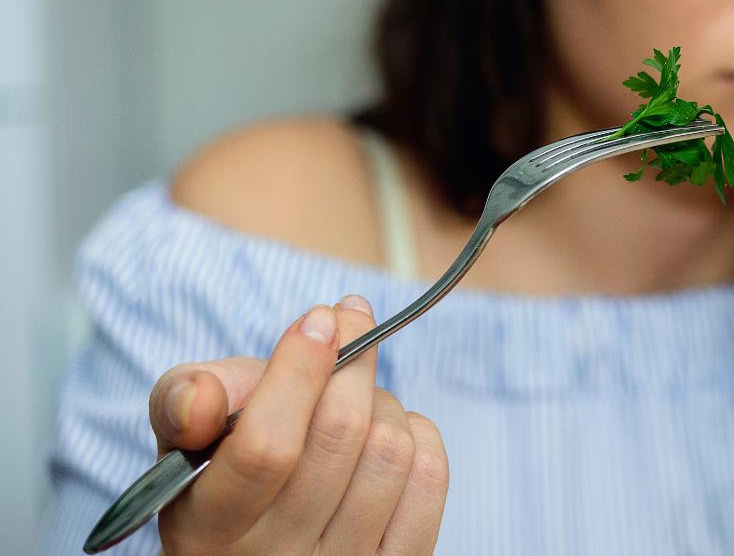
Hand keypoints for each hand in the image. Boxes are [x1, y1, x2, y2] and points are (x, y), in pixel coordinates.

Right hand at [148, 295, 448, 554]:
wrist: (262, 535)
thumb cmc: (224, 467)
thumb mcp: (184, 434)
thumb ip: (184, 400)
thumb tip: (203, 396)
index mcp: (207, 528)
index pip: (264, 447)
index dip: (300, 371)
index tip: (319, 320)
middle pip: (340, 435)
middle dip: (350, 364)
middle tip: (345, 329)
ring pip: (390, 450)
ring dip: (381, 402)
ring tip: (356, 396)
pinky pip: (429, 477)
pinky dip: (417, 434)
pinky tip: (385, 432)